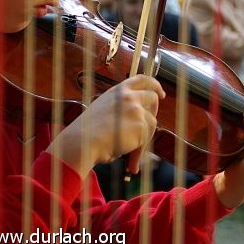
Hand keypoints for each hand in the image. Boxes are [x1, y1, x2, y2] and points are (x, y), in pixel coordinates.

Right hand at [47, 75, 165, 177]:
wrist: (83, 142)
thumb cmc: (88, 132)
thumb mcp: (103, 109)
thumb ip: (120, 108)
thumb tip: (137, 119)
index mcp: (118, 91)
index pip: (141, 79)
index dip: (154, 85)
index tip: (160, 92)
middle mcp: (128, 97)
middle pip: (153, 98)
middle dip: (154, 112)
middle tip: (147, 128)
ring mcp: (136, 110)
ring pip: (152, 122)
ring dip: (143, 140)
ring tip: (130, 156)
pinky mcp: (141, 126)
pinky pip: (147, 140)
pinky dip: (140, 153)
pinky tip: (130, 163)